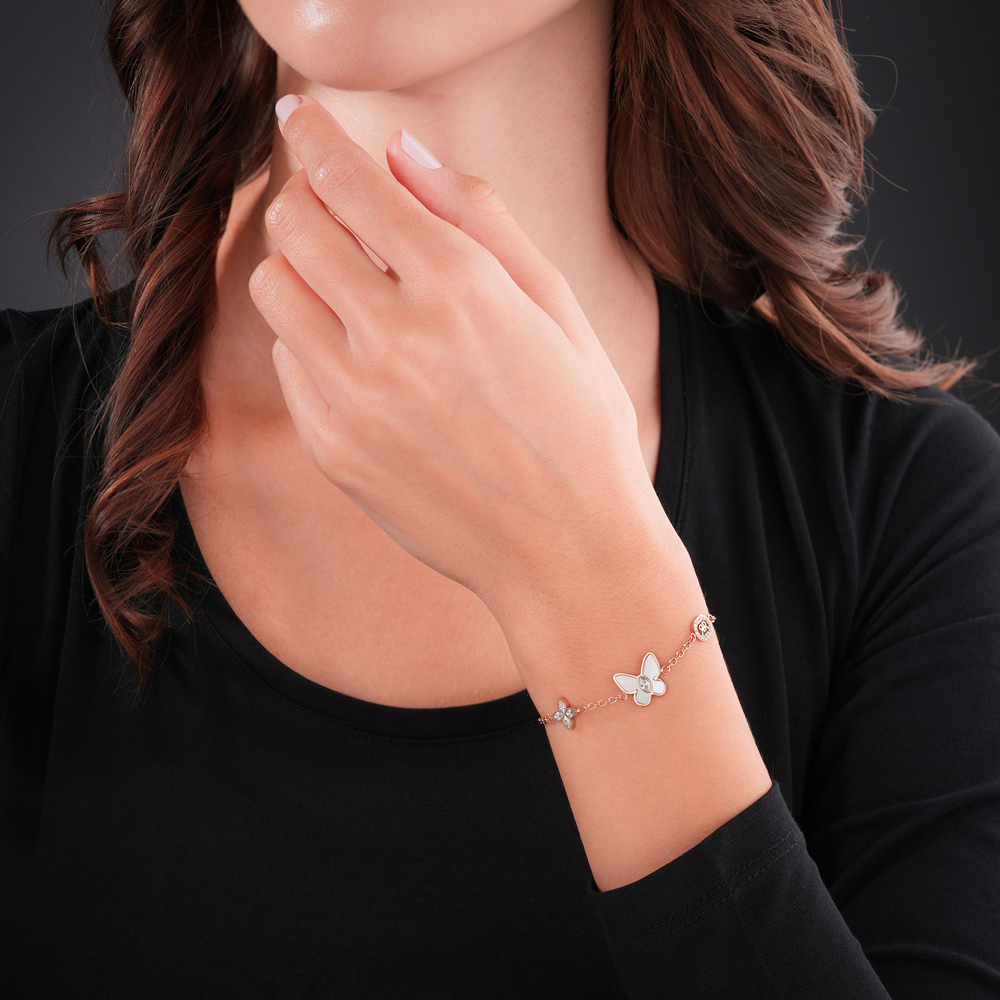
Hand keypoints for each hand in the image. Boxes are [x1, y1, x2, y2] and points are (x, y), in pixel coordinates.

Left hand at [249, 96, 675, 621]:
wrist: (568, 550)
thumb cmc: (580, 426)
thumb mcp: (557, 306)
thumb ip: (480, 217)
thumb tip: (406, 154)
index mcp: (461, 289)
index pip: (351, 180)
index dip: (319, 136)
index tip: (303, 117)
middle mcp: (395, 339)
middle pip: (294, 224)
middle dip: (307, 198)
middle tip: (337, 208)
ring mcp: (354, 400)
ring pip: (273, 289)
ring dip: (303, 269)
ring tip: (353, 290)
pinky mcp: (333, 450)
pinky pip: (291, 363)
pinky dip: (314, 342)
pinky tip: (366, 363)